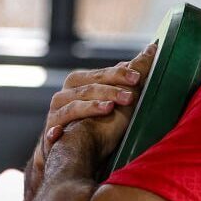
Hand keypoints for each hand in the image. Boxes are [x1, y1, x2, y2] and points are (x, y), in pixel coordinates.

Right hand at [37, 43, 157, 163]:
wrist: (69, 149)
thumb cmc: (93, 120)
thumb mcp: (109, 97)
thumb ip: (124, 77)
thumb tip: (149, 51)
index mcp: (77, 83)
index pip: (99, 75)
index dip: (118, 74)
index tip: (137, 78)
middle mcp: (64, 95)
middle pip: (87, 89)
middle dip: (110, 91)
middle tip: (130, 97)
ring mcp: (56, 114)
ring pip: (73, 107)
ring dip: (90, 107)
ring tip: (109, 108)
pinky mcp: (51, 134)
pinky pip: (52, 132)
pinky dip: (55, 132)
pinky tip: (60, 133)